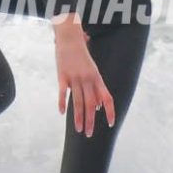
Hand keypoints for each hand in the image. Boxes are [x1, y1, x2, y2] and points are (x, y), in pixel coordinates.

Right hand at [54, 17, 114, 135]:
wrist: (70, 37)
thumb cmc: (81, 55)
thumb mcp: (92, 70)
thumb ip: (96, 87)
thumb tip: (99, 105)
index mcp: (97, 78)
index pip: (107, 98)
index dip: (110, 112)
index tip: (110, 124)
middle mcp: (88, 79)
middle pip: (91, 104)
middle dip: (91, 121)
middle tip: (89, 135)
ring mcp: (75, 77)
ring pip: (78, 102)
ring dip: (78, 117)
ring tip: (78, 130)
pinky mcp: (62, 75)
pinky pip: (63, 92)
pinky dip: (62, 103)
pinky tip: (62, 113)